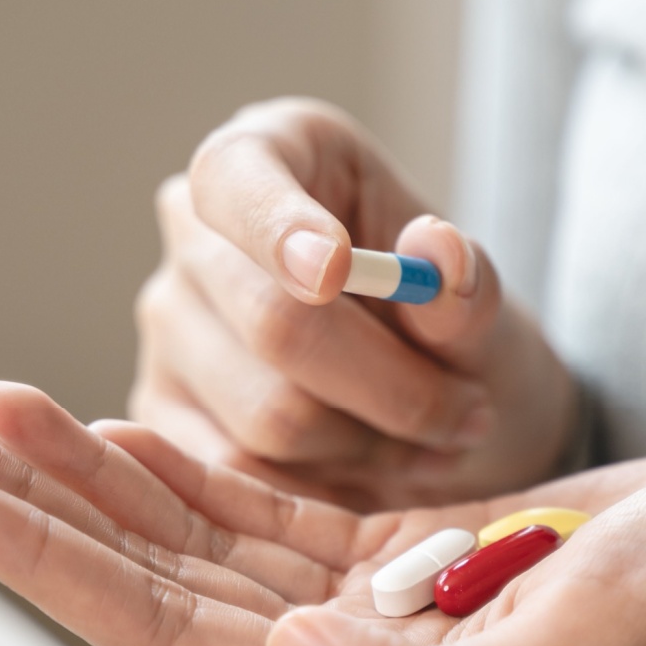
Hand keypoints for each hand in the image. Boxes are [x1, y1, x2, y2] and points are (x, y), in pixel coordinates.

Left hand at [0, 384, 645, 645]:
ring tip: (2, 409)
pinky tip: (129, 433)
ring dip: (98, 475)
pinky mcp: (412, 543)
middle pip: (156, 580)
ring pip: (200, 537)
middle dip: (38, 506)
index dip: (49, 561)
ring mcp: (380, 597)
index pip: (171, 632)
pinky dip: (188, 467)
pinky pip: (267, 507)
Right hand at [132, 97, 576, 510]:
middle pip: (274, 322)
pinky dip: (331, 489)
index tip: (338, 269)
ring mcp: (170, 329)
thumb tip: (438, 250)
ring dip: (374, 447)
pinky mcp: (164, 418)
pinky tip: (377, 472)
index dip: (280, 225)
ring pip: (268, 416)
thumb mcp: (480, 306)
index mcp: (274, 156)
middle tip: (469, 414)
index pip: (237, 176)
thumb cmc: (450, 335)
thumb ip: (465, 285)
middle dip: (395, 388)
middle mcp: (198, 236)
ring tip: (431, 440)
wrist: (437, 411)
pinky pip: (244, 475)